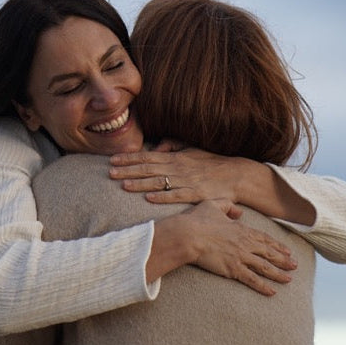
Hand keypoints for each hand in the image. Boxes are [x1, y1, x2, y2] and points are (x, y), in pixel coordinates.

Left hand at [110, 142, 252, 203]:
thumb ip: (174, 145)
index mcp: (175, 156)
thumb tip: (159, 145)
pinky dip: (162, 197)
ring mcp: (186, 181)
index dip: (129, 158)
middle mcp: (177, 167)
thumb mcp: (192, 149)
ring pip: (158, 181)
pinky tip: (149, 198)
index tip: (113, 160)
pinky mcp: (195, 194)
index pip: (147, 156)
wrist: (235, 174)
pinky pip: (176, 195)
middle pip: (148, 168)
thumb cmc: (212, 162)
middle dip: (128, 170)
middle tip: (110, 172)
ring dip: (140, 183)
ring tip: (123, 185)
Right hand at [179, 200, 296, 294]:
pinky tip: (272, 292)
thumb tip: (239, 211)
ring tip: (289, 279)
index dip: (276, 245)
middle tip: (295, 266)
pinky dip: (263, 286)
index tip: (287, 251)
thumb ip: (228, 206)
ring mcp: (240, 257)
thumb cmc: (197, 220)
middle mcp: (244, 243)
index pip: (264, 239)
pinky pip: (252, 280)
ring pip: (264, 267)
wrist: (188, 235)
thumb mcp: (213, 205)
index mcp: (241, 229)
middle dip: (283, 260)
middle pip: (268, 253)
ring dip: (278, 274)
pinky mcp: (233, 269)